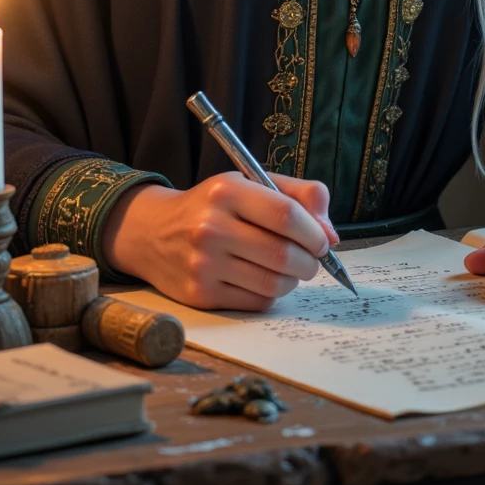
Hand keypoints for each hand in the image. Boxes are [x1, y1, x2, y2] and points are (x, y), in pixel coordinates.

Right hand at [100, 171, 338, 310]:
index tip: (323, 241)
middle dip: (310, 262)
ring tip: (289, 269)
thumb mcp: (250, 182)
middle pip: (283, 254)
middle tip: (312, 260)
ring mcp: (203, 264)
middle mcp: (211, 227)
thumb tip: (332, 234)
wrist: (153, 232)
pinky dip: (271, 295)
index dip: (315, 232)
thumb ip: (298, 195)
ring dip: (293, 280)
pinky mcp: (200, 294)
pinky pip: (256, 302)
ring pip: (273, 283)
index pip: (286, 215)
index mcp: (227, 191)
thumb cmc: (213, 205)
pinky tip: (263, 279)